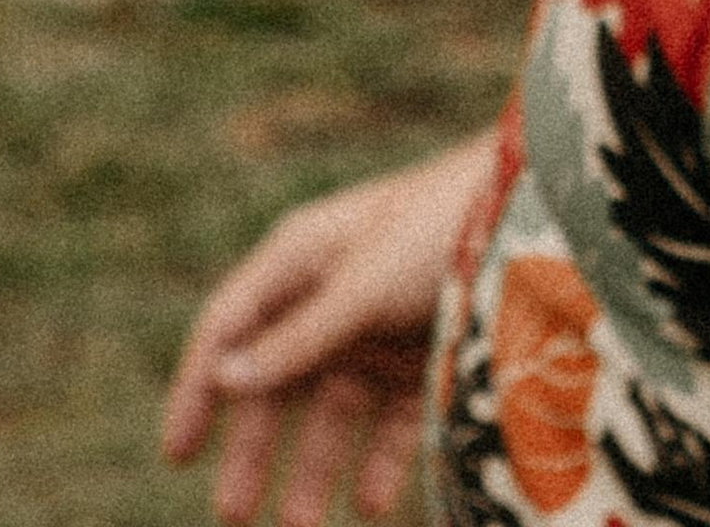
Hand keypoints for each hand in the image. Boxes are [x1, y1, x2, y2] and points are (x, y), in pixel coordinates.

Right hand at [163, 129, 498, 526]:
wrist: (531, 214)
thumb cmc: (436, 228)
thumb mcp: (362, 285)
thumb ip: (299, 337)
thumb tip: (226, 379)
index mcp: (301, 259)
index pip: (231, 326)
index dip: (200, 387)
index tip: (177, 451)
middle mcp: (330, 297)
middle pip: (276, 383)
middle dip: (254, 448)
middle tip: (232, 516)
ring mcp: (376, 331)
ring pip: (330, 415)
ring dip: (312, 470)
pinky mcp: (422, 359)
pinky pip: (387, 424)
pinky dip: (375, 464)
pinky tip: (369, 507)